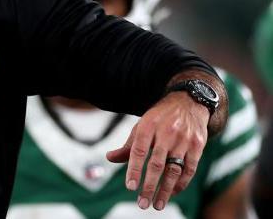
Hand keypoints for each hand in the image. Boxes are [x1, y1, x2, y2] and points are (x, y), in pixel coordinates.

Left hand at [106, 91, 209, 210]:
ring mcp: (184, 140)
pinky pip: (190, 168)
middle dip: (149, 186)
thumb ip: (128, 145)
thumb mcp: (142, 126)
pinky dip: (181, 183)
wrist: (188, 102)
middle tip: (142, 203)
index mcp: (148, 126)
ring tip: (158, 204)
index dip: (134, 170)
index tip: (130, 187)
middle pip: (157, 164)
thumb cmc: (159, 119)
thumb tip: (109, 158)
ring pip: (174, 169)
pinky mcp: (198, 145)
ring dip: (166, 190)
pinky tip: (173, 192)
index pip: (139, 151)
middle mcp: (166, 133)